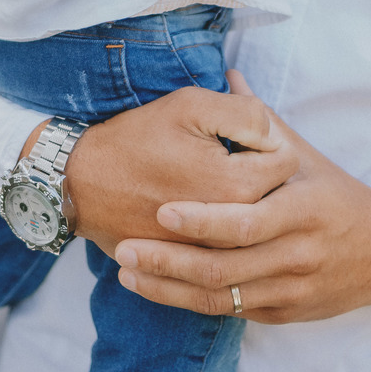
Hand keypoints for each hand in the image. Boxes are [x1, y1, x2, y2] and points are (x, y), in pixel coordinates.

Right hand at [60, 83, 298, 259]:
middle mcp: (231, 230)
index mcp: (237, 188)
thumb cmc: (136, 139)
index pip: (288, 160)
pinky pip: (231, 247)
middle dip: (265, 172)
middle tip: (236, 154)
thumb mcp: (190, 106)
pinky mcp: (193, 265)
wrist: (82, 184)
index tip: (245, 132)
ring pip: (256, 225)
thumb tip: (274, 131)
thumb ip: (244, 113)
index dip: (270, 138)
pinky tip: (207, 205)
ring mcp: (212, 253)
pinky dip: (228, 229)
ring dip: (250, 203)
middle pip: (277, 196)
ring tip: (219, 177)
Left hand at [112, 72, 370, 322]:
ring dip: (169, 287)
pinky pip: (231, 312)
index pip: (244, 222)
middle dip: (169, 261)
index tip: (160, 210)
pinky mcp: (283, 314)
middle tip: (125, 248)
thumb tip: (229, 74)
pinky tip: (157, 287)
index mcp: (303, 211)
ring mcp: (289, 290)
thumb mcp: (306, 156)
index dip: (200, 221)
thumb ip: (261, 123)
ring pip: (221, 297)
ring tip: (128, 271)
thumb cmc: (337, 195)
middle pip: (224, 267)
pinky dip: (190, 301)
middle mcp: (296, 255)